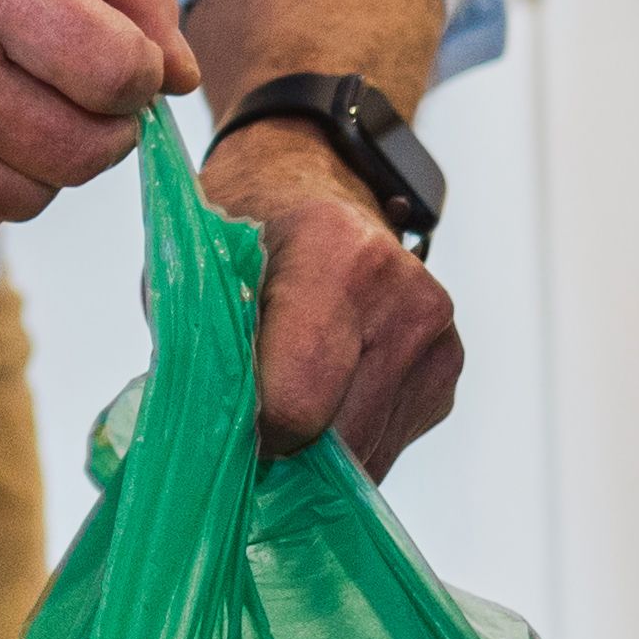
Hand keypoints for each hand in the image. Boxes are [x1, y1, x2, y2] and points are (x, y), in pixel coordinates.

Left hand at [201, 117, 465, 464]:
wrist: (307, 185)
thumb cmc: (239, 229)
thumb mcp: (192, 270)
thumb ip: (204, 354)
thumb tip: (214, 451)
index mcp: (334, 257)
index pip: (298, 403)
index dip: (252, 437)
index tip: (228, 428)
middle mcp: (401, 292)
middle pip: (341, 437)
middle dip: (288, 452)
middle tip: (248, 430)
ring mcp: (435, 328)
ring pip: (369, 450)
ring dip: (318, 453)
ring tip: (281, 405)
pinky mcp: (446, 362)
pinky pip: (389, 439)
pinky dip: (347, 437)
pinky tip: (322, 393)